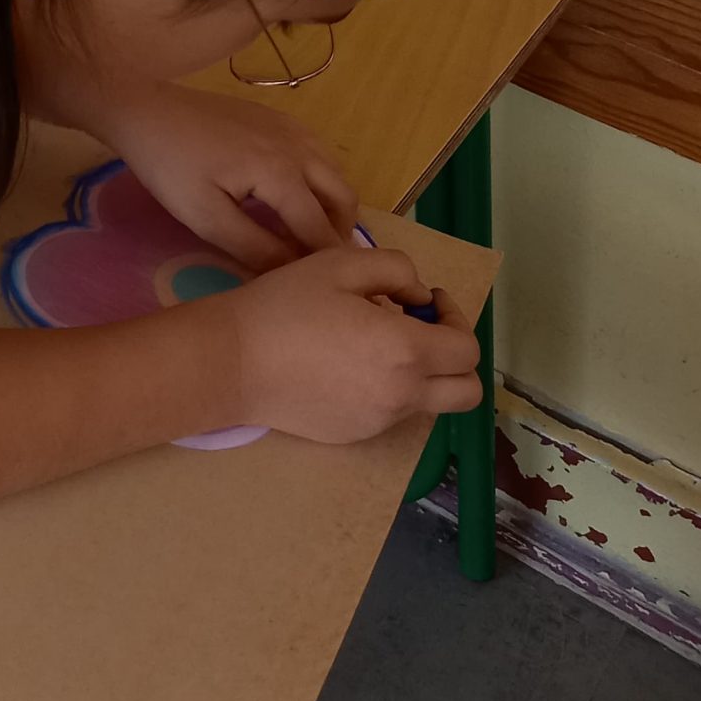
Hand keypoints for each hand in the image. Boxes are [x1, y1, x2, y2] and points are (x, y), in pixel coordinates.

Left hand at [102, 84, 357, 269]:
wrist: (147, 110)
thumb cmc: (170, 166)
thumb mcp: (206, 218)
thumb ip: (255, 249)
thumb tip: (292, 273)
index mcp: (282, 173)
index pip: (320, 229)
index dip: (322, 261)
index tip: (318, 286)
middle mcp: (299, 147)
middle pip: (343, 198)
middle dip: (338, 233)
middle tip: (317, 261)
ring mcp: (292, 128)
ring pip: (336, 173)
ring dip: (333, 205)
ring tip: (307, 233)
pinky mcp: (280, 118)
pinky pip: (319, 153)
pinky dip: (320, 180)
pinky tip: (293, 196)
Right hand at [231, 246, 482, 442]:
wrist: (233, 361)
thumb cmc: (285, 306)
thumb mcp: (340, 265)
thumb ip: (396, 270)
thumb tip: (419, 298)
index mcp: (405, 351)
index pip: (467, 349)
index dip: (457, 319)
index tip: (425, 300)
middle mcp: (402, 395)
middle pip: (467, 392)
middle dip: (456, 358)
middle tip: (420, 331)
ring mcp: (379, 421)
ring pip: (429, 403)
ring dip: (420, 373)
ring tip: (374, 344)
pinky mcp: (355, 434)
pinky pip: (390, 413)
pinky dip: (386, 390)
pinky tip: (344, 366)